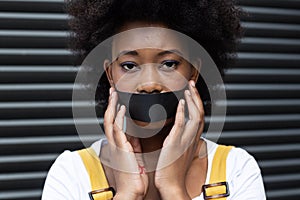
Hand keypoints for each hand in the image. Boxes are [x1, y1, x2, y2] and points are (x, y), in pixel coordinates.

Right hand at [103, 87, 147, 199]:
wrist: (131, 191)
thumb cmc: (133, 177)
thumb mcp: (135, 156)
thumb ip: (133, 144)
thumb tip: (134, 134)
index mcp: (119, 144)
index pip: (115, 123)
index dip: (115, 110)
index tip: (118, 100)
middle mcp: (115, 143)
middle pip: (109, 119)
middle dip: (110, 104)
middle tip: (113, 92)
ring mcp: (116, 145)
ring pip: (110, 121)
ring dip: (112, 107)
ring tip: (114, 94)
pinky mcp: (120, 149)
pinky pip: (117, 130)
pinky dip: (118, 118)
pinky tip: (121, 109)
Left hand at [155, 81, 204, 199]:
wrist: (171, 185)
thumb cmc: (173, 170)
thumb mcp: (180, 151)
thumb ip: (181, 139)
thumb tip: (179, 129)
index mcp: (192, 140)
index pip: (199, 117)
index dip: (197, 103)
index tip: (192, 92)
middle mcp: (191, 139)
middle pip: (200, 113)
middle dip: (196, 97)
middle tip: (191, 84)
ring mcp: (185, 141)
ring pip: (195, 116)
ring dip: (192, 101)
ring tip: (188, 89)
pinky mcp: (175, 144)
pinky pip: (181, 125)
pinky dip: (183, 113)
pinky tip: (180, 103)